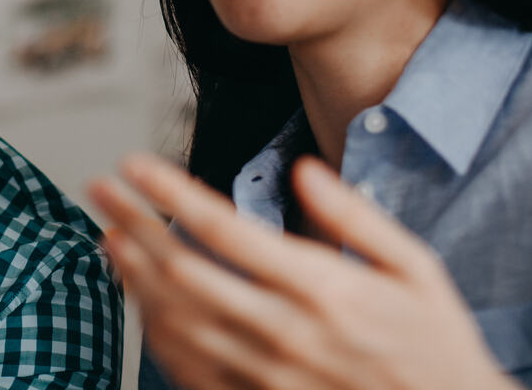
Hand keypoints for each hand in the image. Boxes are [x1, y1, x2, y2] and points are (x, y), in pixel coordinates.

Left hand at [89, 154, 518, 389]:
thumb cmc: (433, 340)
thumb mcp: (416, 267)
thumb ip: (356, 216)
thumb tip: (304, 169)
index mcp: (321, 288)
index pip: (223, 228)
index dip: (169, 191)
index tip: (132, 162)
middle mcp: (285, 332)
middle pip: (183, 269)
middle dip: (131, 222)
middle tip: (98, 186)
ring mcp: (266, 374)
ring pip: (176, 320)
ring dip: (132, 274)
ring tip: (105, 233)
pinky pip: (190, 367)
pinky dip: (154, 329)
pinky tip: (138, 297)